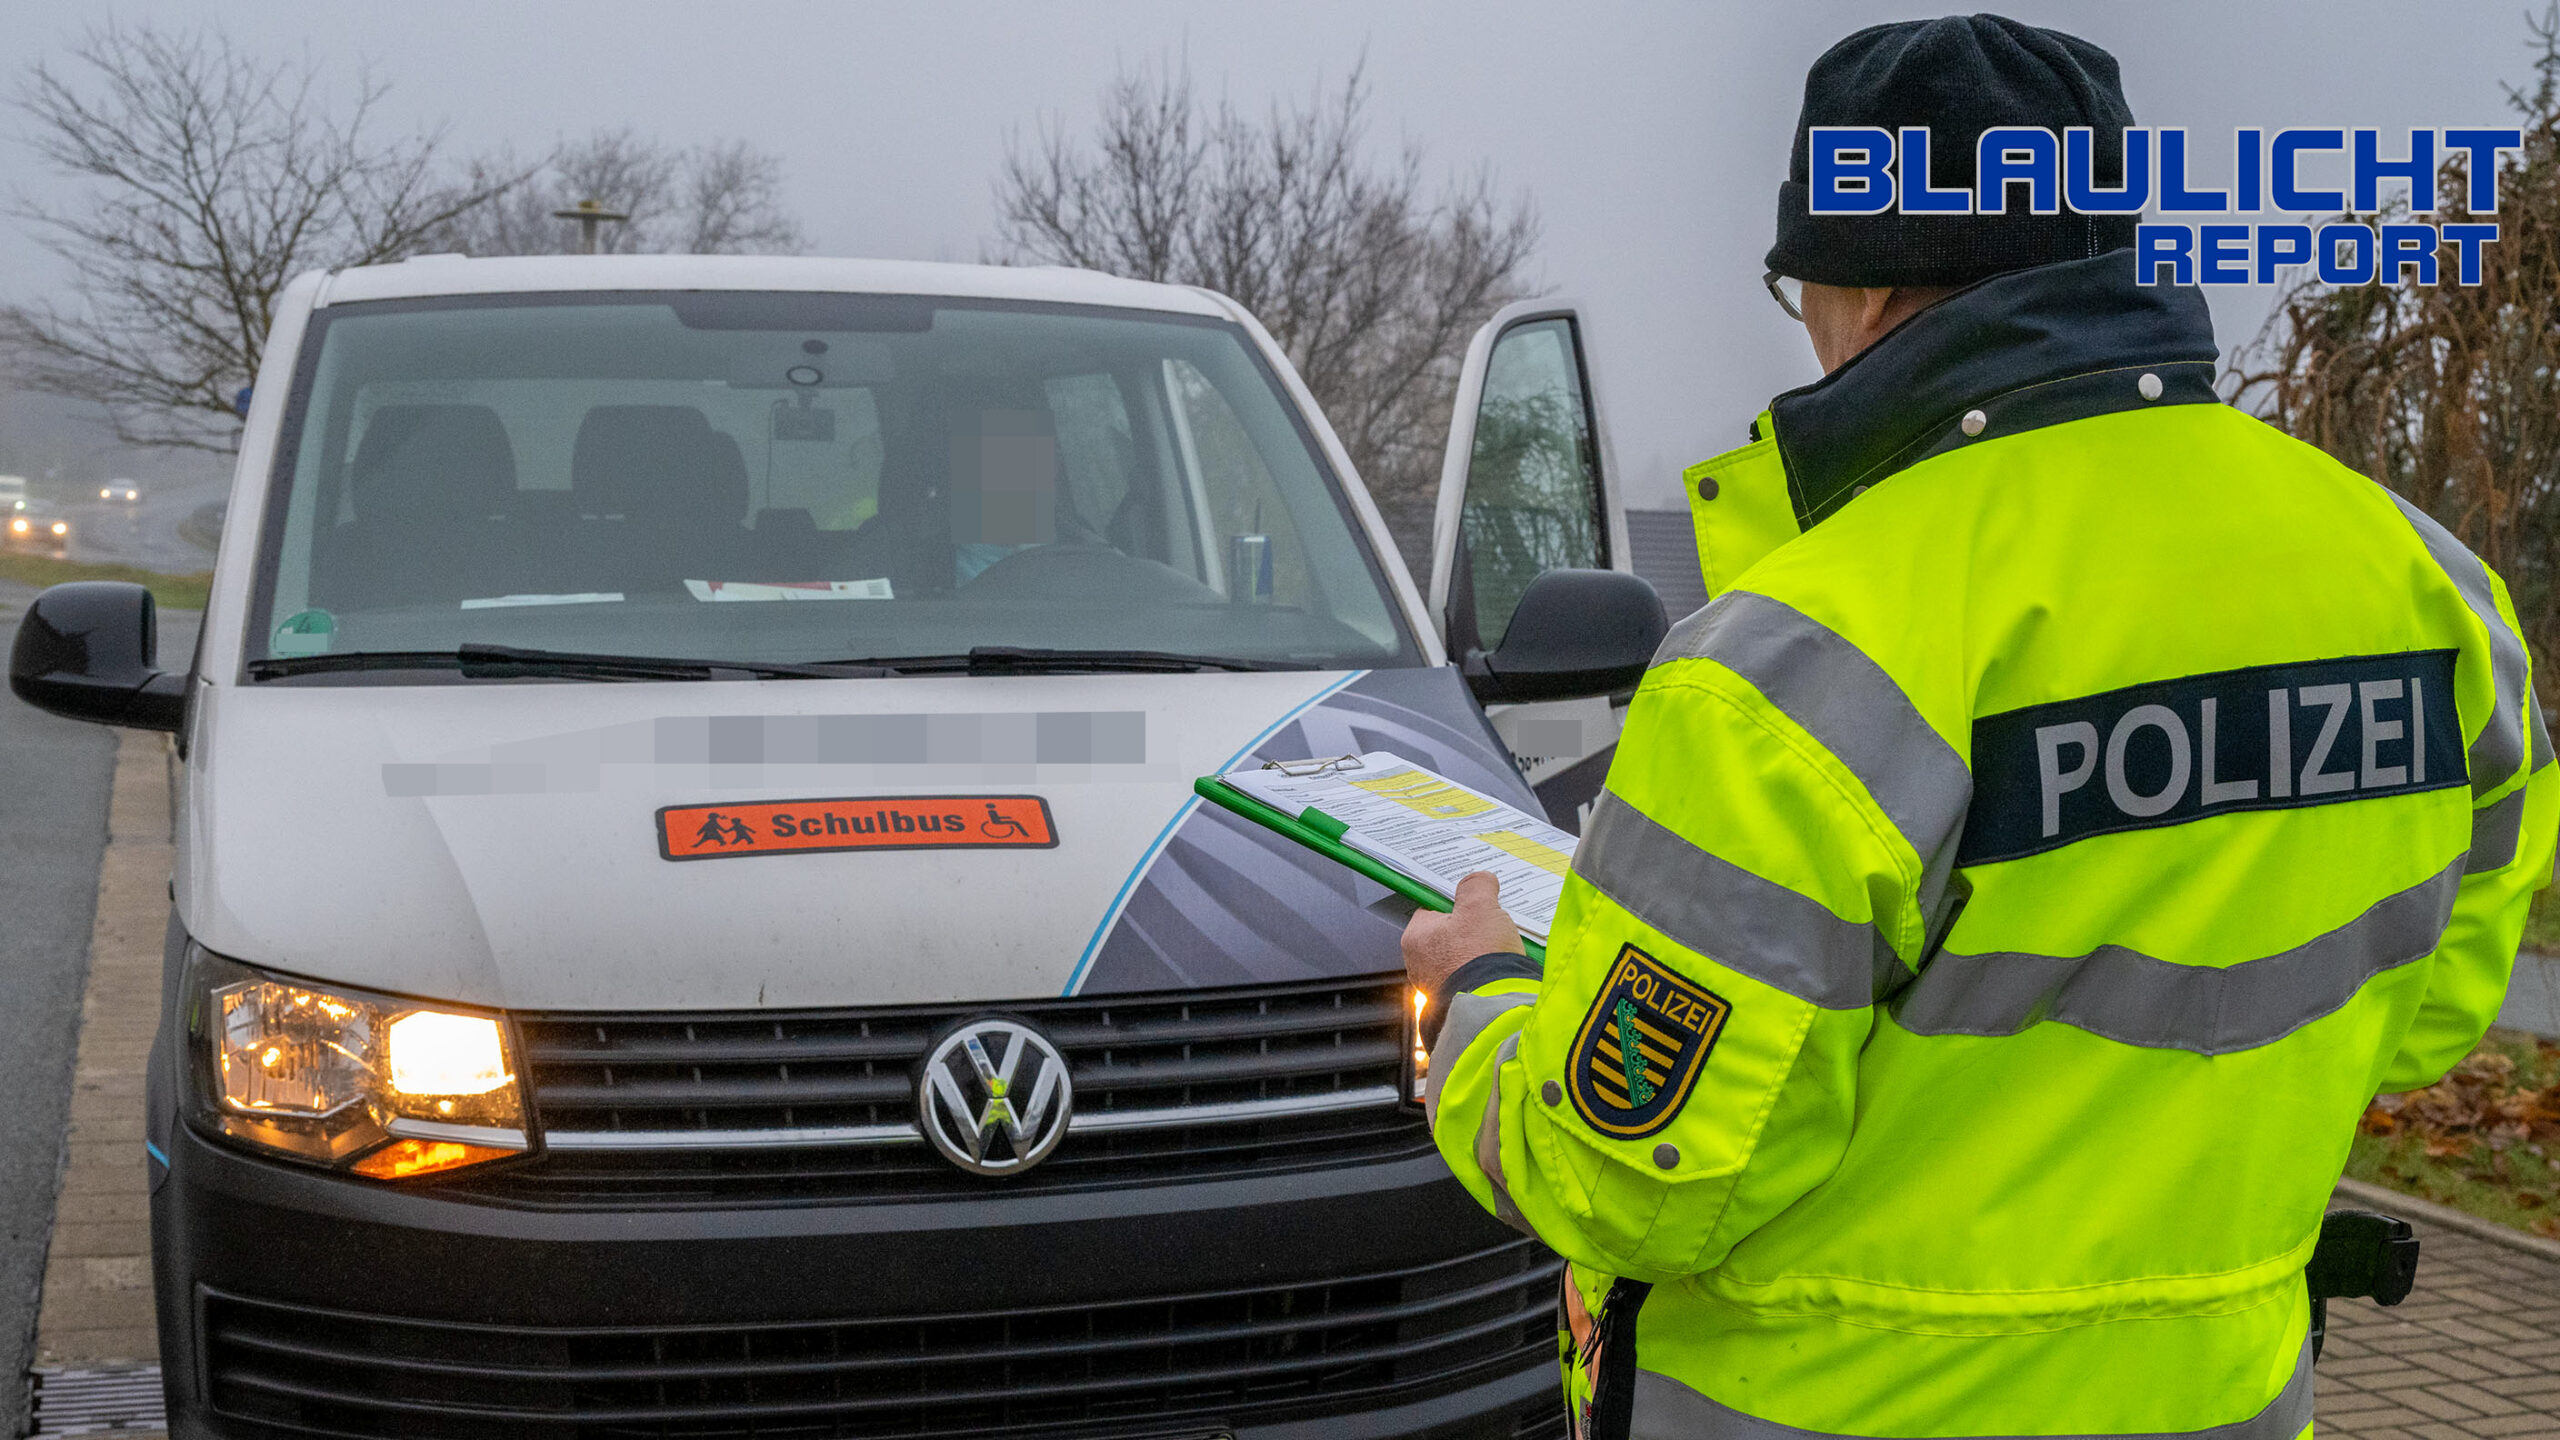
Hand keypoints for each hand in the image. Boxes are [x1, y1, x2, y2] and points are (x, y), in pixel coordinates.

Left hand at [1401, 870, 1524, 997]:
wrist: (1493, 1007)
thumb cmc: (1478, 957)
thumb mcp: (1480, 907)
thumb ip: (1476, 886)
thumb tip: (1479, 879)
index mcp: (1416, 937)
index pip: (1431, 910)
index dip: (1455, 904)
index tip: (1474, 903)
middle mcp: (1419, 965)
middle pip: (1448, 935)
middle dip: (1471, 930)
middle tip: (1491, 926)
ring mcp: (1437, 987)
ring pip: (1461, 958)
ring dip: (1480, 953)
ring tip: (1501, 950)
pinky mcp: (1455, 1003)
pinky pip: (1471, 979)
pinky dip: (1485, 974)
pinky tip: (1501, 970)